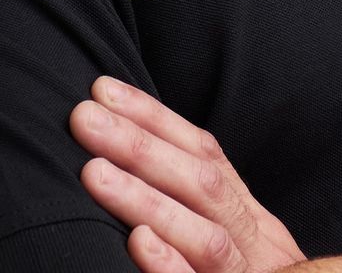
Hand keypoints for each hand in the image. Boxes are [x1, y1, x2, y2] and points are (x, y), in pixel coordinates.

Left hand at [70, 75, 305, 272]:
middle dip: (140, 144)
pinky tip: (139, 246)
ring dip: (148, 200)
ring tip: (93, 172)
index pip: (205, 155)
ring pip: (206, 239)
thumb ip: (200, 208)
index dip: (155, 117)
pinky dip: (172, 270)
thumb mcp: (239, 246)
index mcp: (252, 221)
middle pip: (204, 185)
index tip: (102, 88)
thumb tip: (130, 154)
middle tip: (83, 117)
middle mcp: (258, 245)